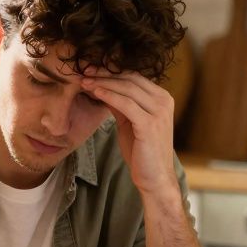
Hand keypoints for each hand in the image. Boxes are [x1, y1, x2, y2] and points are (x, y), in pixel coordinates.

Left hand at [80, 71, 177, 195]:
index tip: (90, 69)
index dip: (111, 71)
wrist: (155, 178)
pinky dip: (109, 95)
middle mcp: (164, 101)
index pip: (134, 76)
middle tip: (83, 70)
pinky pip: (126, 104)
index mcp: (161, 98)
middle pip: (130, 78)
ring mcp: (159, 112)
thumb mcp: (129, 122)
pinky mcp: (150, 124)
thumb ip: (120, 104)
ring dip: (103, 82)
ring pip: (127, 88)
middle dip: (104, 73)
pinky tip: (94, 92)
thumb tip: (101, 87)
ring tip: (84, 80)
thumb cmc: (142, 151)